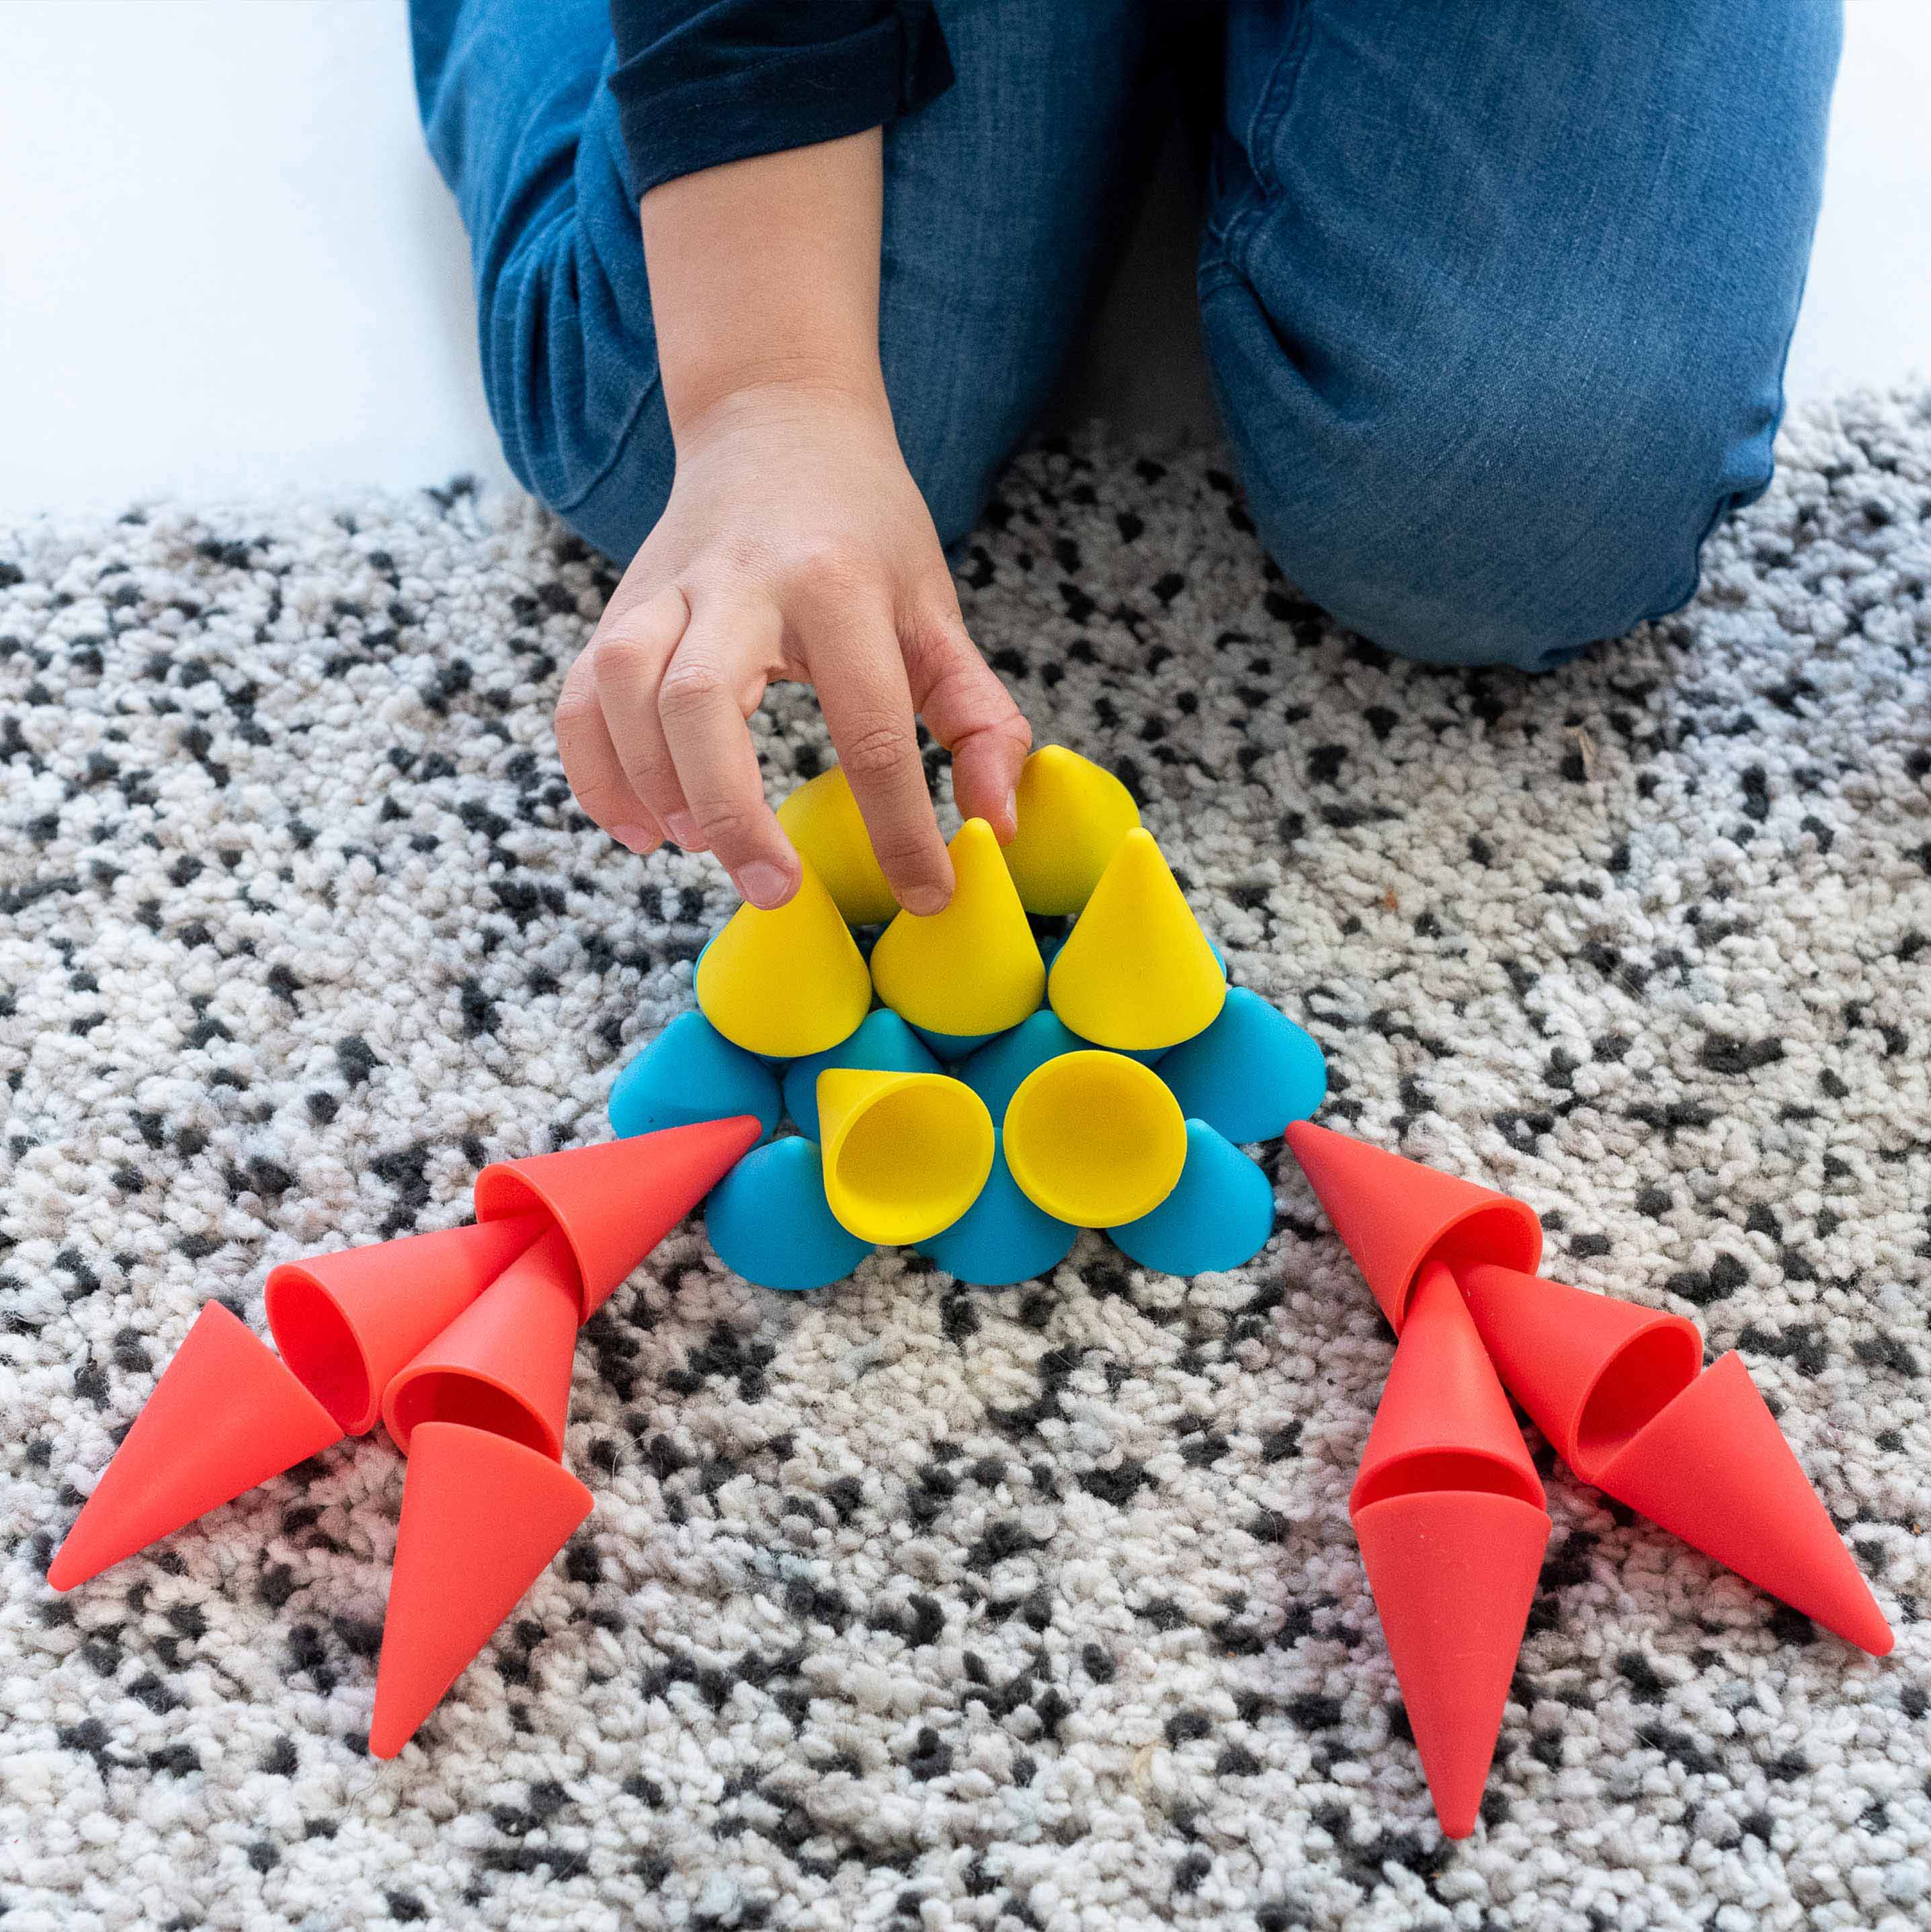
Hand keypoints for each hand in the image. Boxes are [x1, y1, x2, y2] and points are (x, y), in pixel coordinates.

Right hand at [556, 379, 1029, 911]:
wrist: (778, 421)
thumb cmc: (867, 533)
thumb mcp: (939, 614)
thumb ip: (980, 721)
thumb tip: (997, 828)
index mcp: (841, 587)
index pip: (870, 726)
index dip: (901, 827)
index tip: (924, 894)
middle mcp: (742, 584)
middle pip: (702, 701)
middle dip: (734, 810)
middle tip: (776, 888)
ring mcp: (666, 590)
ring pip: (624, 690)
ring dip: (652, 785)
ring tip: (698, 848)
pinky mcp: (618, 606)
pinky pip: (576, 696)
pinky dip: (594, 772)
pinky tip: (639, 830)